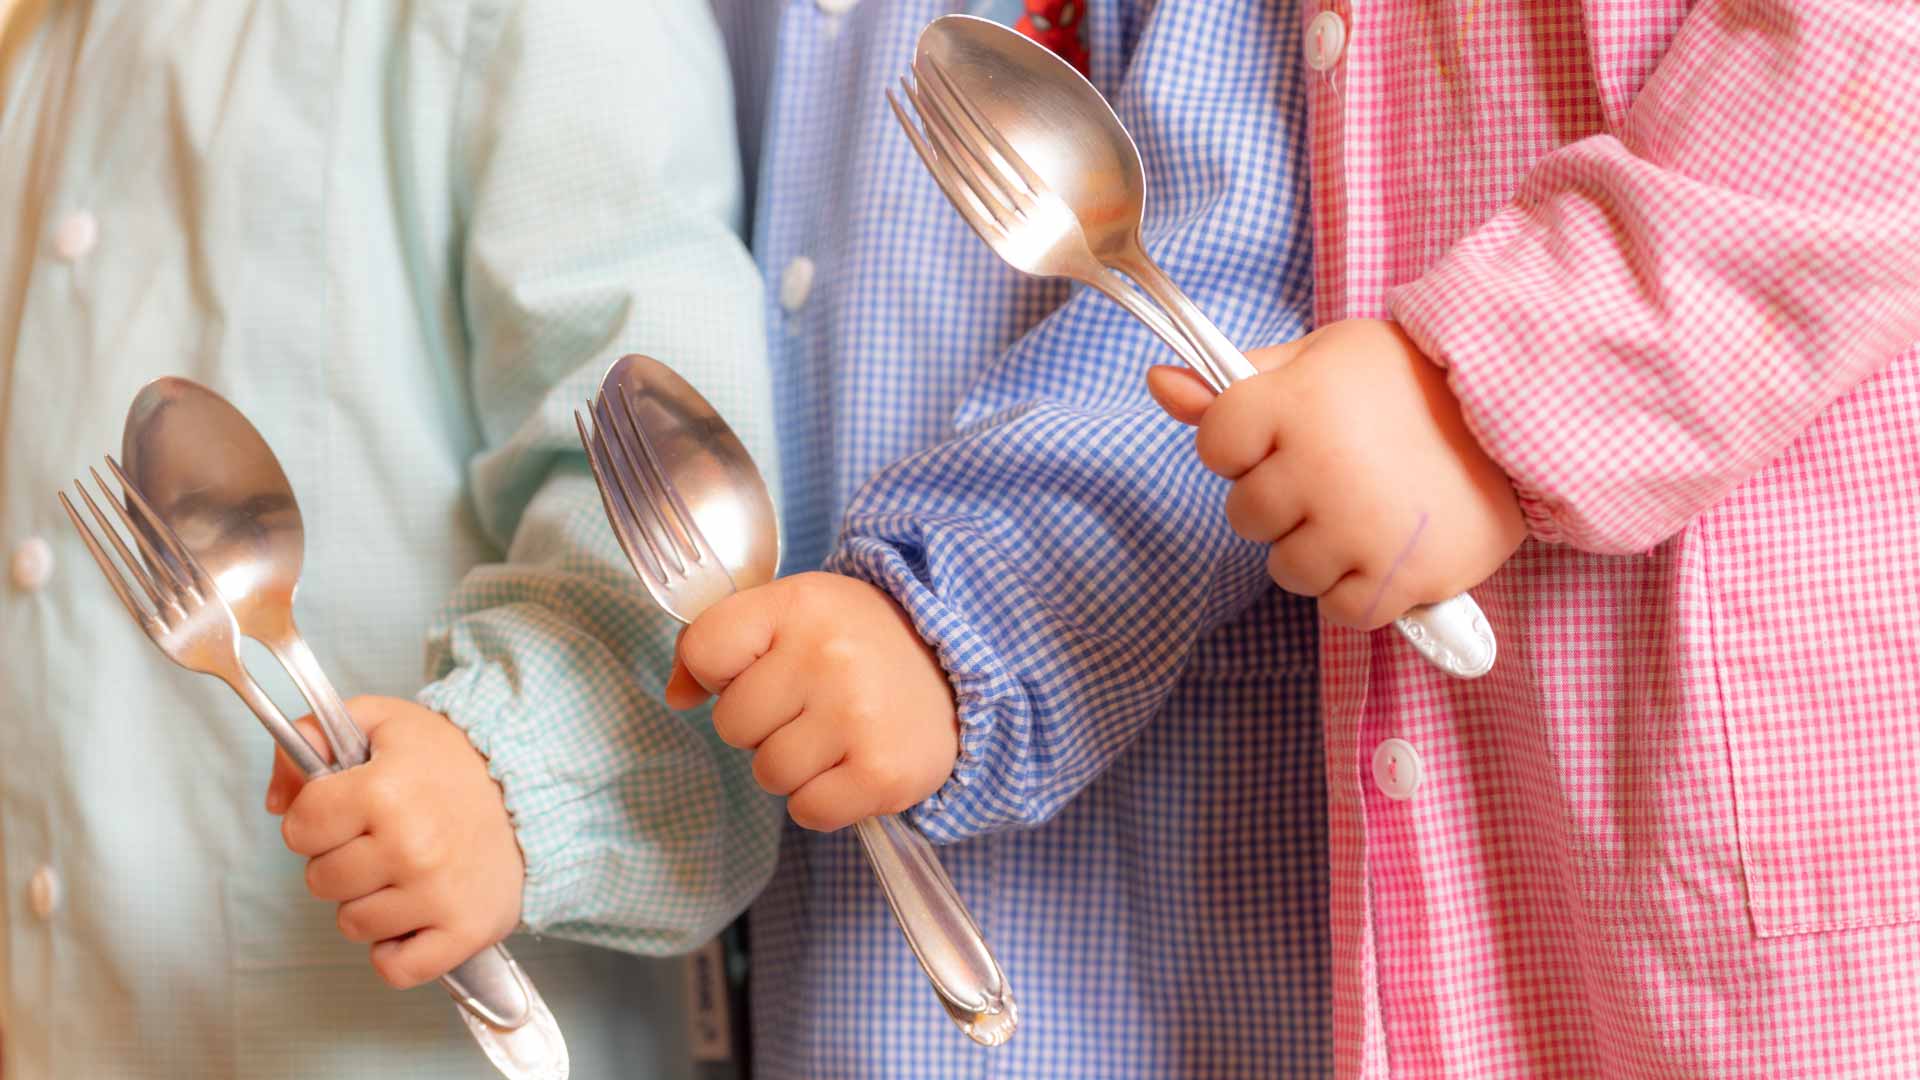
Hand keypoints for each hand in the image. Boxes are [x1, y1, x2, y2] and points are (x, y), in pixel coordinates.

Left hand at [264, 696, 523, 988]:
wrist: (531, 795)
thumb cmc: (450, 764)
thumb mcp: (382, 723)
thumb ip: (314, 736)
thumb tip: (277, 801)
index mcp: (383, 790)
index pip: (299, 828)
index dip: (317, 817)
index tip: (349, 808)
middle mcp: (410, 846)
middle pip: (320, 881)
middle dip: (342, 860)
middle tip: (384, 839)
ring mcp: (437, 895)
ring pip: (352, 925)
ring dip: (370, 902)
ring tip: (406, 872)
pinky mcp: (462, 933)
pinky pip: (395, 969)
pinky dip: (396, 951)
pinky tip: (414, 916)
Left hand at [664, 572, 958, 832]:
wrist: (960, 666)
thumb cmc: (858, 643)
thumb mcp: (792, 616)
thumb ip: (720, 643)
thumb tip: (675, 697)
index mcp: (797, 603)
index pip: (704, 651)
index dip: (719, 672)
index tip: (760, 667)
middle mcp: (828, 655)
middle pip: (732, 724)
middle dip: (763, 725)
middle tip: (812, 704)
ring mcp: (858, 715)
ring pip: (769, 774)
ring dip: (795, 766)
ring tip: (836, 734)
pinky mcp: (884, 772)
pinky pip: (809, 812)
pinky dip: (824, 802)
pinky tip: (851, 767)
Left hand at [1147, 318, 1525, 629]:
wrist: (1519, 413)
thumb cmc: (1409, 382)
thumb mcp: (1321, 358)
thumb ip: (1235, 380)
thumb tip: (1156, 382)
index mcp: (1294, 405)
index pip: (1215, 442)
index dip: (1240, 441)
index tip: (1277, 434)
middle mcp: (1320, 469)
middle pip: (1246, 515)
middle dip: (1279, 499)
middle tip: (1334, 472)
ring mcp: (1361, 529)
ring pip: (1287, 569)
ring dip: (1316, 549)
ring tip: (1364, 509)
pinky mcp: (1403, 578)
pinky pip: (1340, 611)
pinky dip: (1356, 591)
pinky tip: (1382, 550)